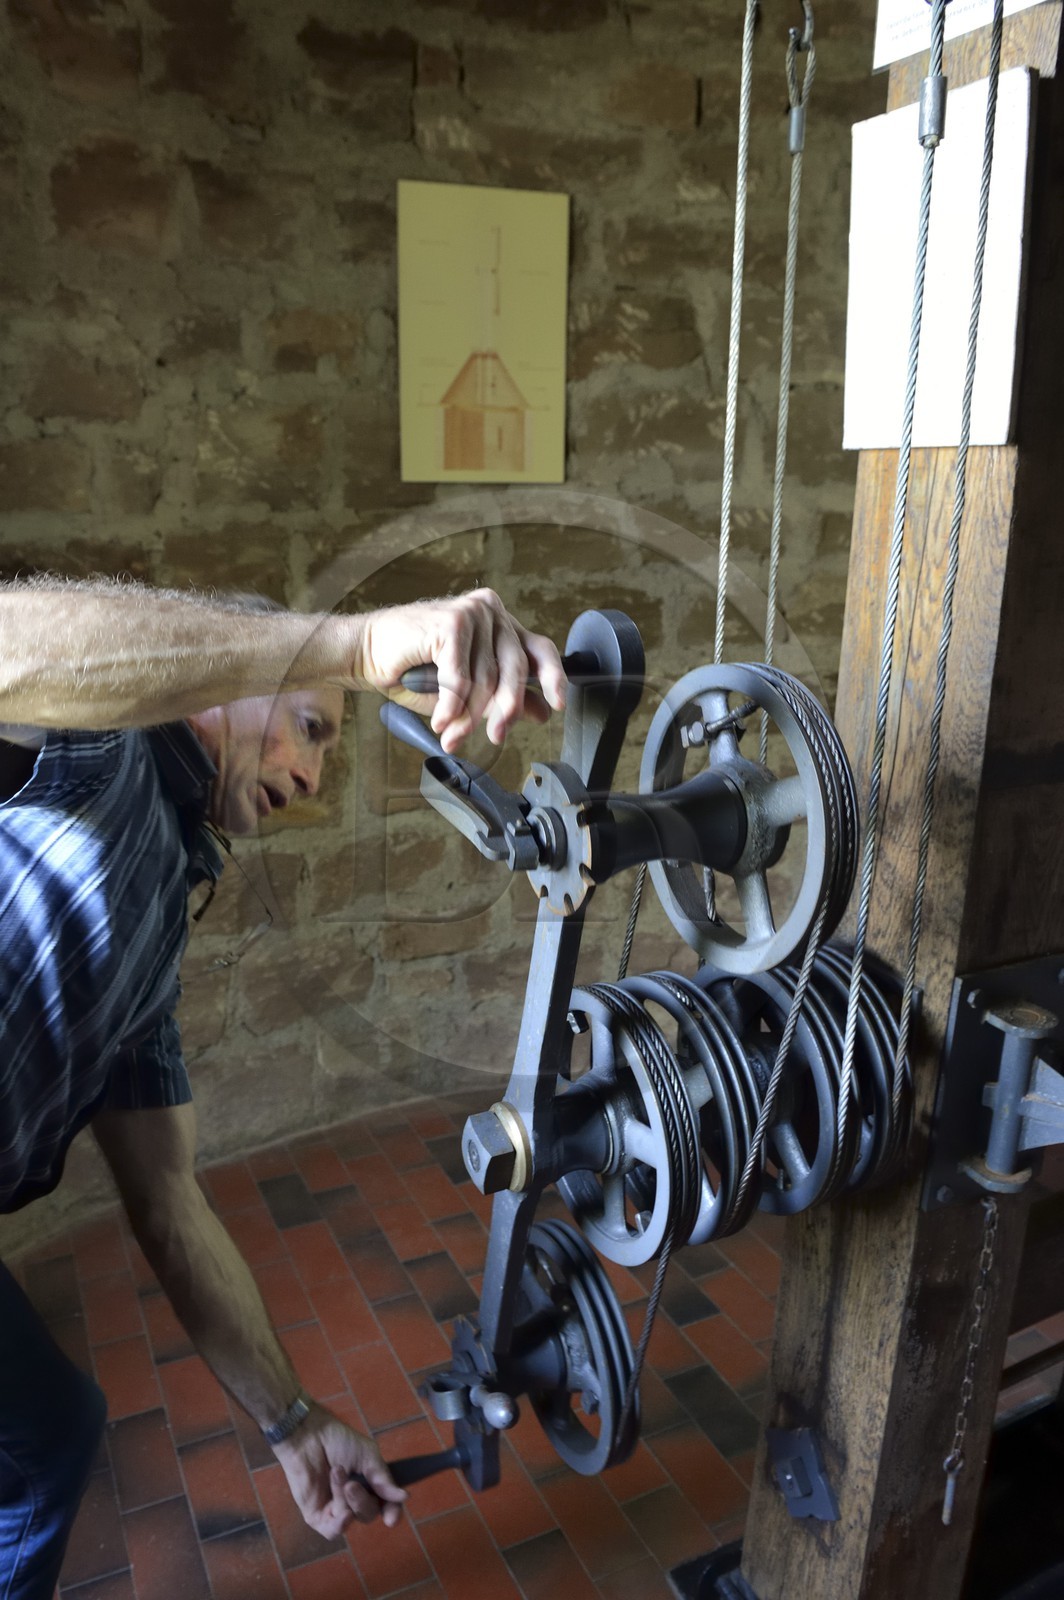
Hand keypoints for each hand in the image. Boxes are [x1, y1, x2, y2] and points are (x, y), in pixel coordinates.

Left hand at [273, 1403, 406, 1534]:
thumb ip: (383, 1479)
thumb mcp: (368, 1456)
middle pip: (368, 1513)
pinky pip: (332, 1532)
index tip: (391, 1519)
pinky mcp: (317, 1515)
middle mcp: (354, 1499)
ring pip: (351, 1519)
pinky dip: (340, 1526)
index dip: (392, 1512)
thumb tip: (404, 1497)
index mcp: (370, 1484)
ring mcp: (335, 1509)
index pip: (386, 1504)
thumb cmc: (338, 1441)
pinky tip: (343, 1514)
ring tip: (336, 1473)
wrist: (308, 1436)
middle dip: (362, 1500)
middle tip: (351, 1483)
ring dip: (345, 1500)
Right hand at [358, 587, 565, 752]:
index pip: (539, 649)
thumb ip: (502, 695)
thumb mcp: (467, 689)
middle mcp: (490, 612)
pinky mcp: (451, 622)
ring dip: (468, 715)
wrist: (366, 653)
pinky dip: (450, 704)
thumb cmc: (413, 669)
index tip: (558, 705)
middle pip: (514, 670)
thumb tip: (541, 712)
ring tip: (452, 735)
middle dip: (504, 710)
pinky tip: (440, 720)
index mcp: (500, 624)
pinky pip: (460, 677)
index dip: (552, 678)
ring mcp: (472, 613)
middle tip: (495, 737)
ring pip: (484, 679)